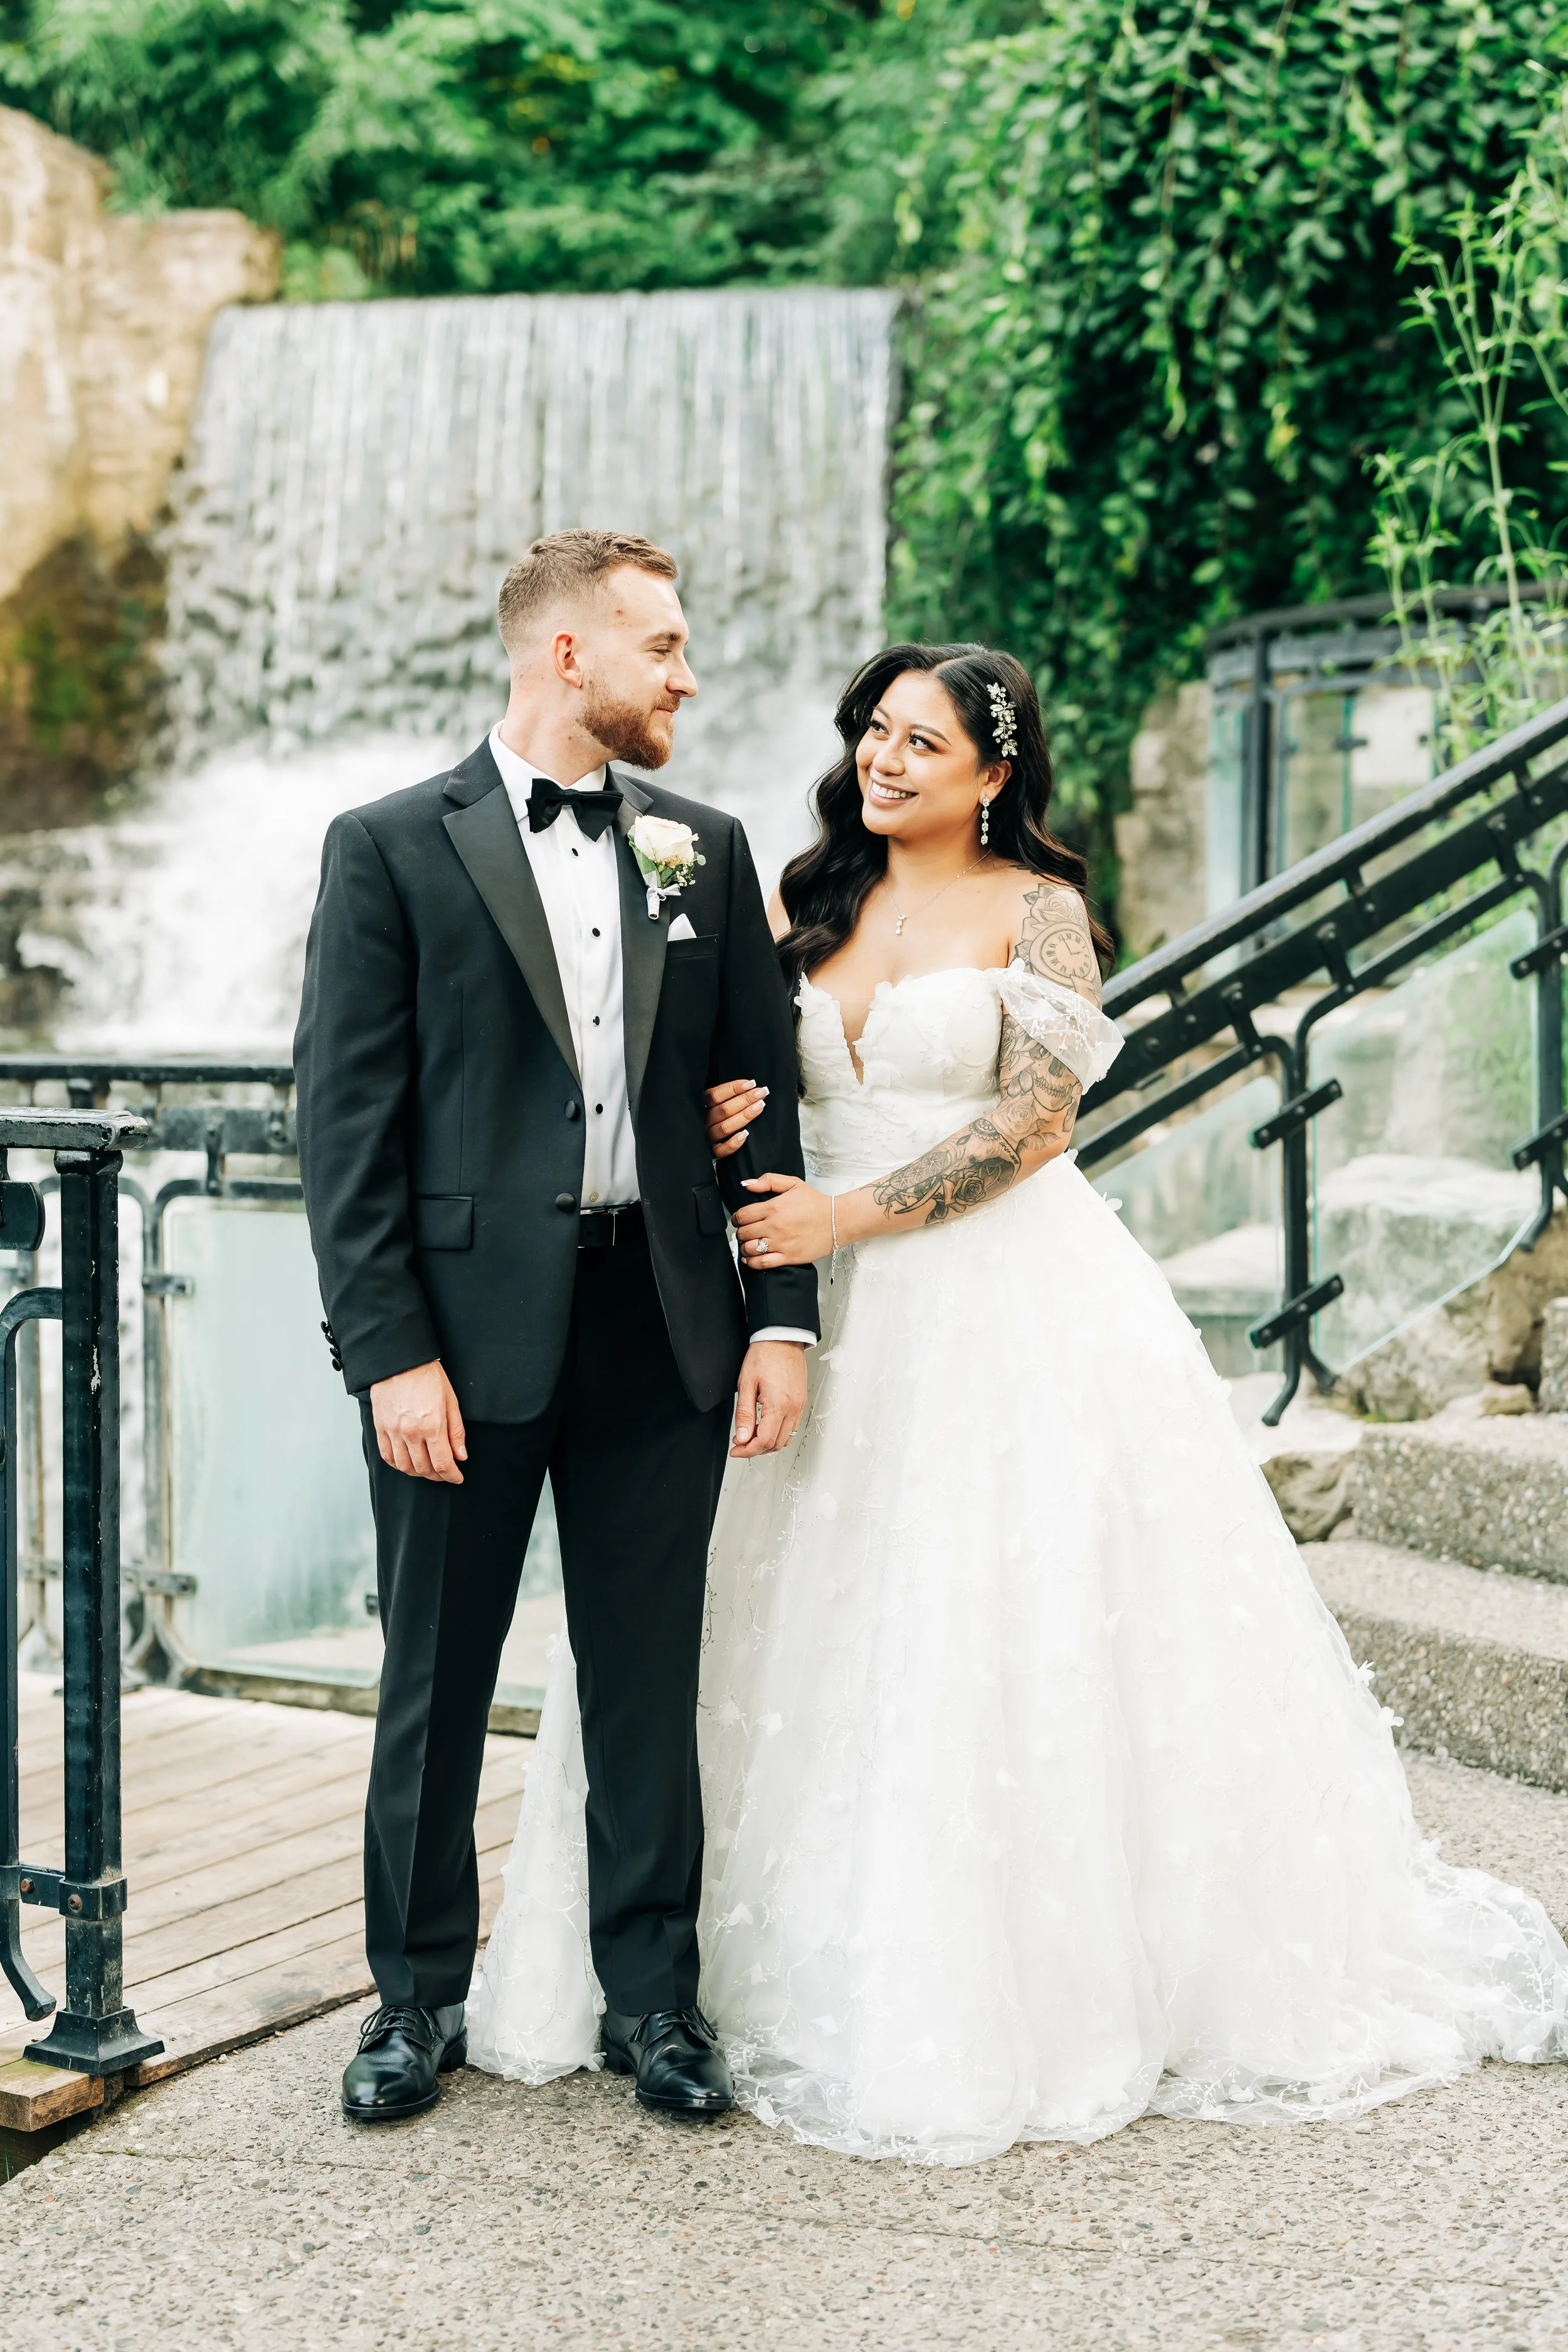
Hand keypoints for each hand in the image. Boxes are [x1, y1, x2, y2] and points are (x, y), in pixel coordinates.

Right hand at [371, 1359, 467, 1482]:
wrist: (400, 1361)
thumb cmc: (427, 1376)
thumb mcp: (450, 1401)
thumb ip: (456, 1431)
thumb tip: (460, 1456)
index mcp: (432, 1426)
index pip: (442, 1464)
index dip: (451, 1476)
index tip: (457, 1477)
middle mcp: (411, 1432)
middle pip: (424, 1469)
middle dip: (438, 1476)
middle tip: (445, 1473)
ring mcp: (393, 1431)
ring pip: (404, 1466)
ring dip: (418, 1473)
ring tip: (428, 1469)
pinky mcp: (380, 1428)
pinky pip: (387, 1456)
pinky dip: (398, 1464)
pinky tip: (407, 1462)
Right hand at [704, 1076, 768, 1159]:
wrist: (714, 1141)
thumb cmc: (722, 1116)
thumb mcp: (722, 1103)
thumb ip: (732, 1096)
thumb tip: (754, 1087)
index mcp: (703, 1106)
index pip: (715, 1095)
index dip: (733, 1088)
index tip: (752, 1084)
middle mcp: (704, 1121)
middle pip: (723, 1110)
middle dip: (745, 1100)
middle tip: (761, 1094)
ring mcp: (707, 1137)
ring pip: (724, 1127)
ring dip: (744, 1116)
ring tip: (759, 1107)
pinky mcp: (713, 1152)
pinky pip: (721, 1150)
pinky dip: (733, 1143)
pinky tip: (745, 1134)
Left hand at [730, 1339, 808, 1458]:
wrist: (782, 1338)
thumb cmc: (765, 1355)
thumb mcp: (746, 1384)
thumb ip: (744, 1414)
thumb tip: (742, 1436)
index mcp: (779, 1405)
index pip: (764, 1441)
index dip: (747, 1450)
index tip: (736, 1449)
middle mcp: (793, 1408)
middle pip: (776, 1444)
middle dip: (756, 1449)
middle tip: (740, 1444)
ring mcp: (799, 1406)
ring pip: (786, 1438)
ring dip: (768, 1443)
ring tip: (751, 1437)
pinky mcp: (801, 1402)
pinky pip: (792, 1427)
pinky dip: (778, 1433)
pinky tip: (765, 1427)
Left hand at [731, 1173, 834, 1267]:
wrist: (836, 1221)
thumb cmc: (815, 1203)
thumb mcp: (793, 1184)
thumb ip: (768, 1181)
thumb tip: (746, 1184)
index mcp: (773, 1208)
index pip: (742, 1215)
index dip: (736, 1218)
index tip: (738, 1219)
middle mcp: (774, 1226)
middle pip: (743, 1232)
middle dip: (740, 1232)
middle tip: (745, 1231)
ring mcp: (781, 1243)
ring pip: (749, 1249)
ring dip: (744, 1247)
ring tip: (748, 1244)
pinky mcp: (788, 1257)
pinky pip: (762, 1263)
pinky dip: (751, 1262)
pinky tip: (749, 1258)